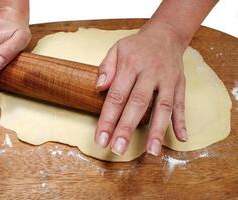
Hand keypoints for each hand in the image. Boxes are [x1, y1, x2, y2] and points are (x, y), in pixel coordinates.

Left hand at [94, 22, 187, 155]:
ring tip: (151, 151)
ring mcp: (167, 80)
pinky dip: (182, 121)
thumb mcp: (116, 49)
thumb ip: (106, 68)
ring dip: (157, 130)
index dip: (108, 119)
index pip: (116, 96)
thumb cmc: (136, 46)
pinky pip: (181, 103)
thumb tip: (99, 88)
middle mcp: (150, 73)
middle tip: (118, 149)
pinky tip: (181, 138)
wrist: (165, 34)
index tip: (101, 139)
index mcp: (130, 65)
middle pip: (138, 104)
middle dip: (127, 128)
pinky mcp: (179, 84)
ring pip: (163, 106)